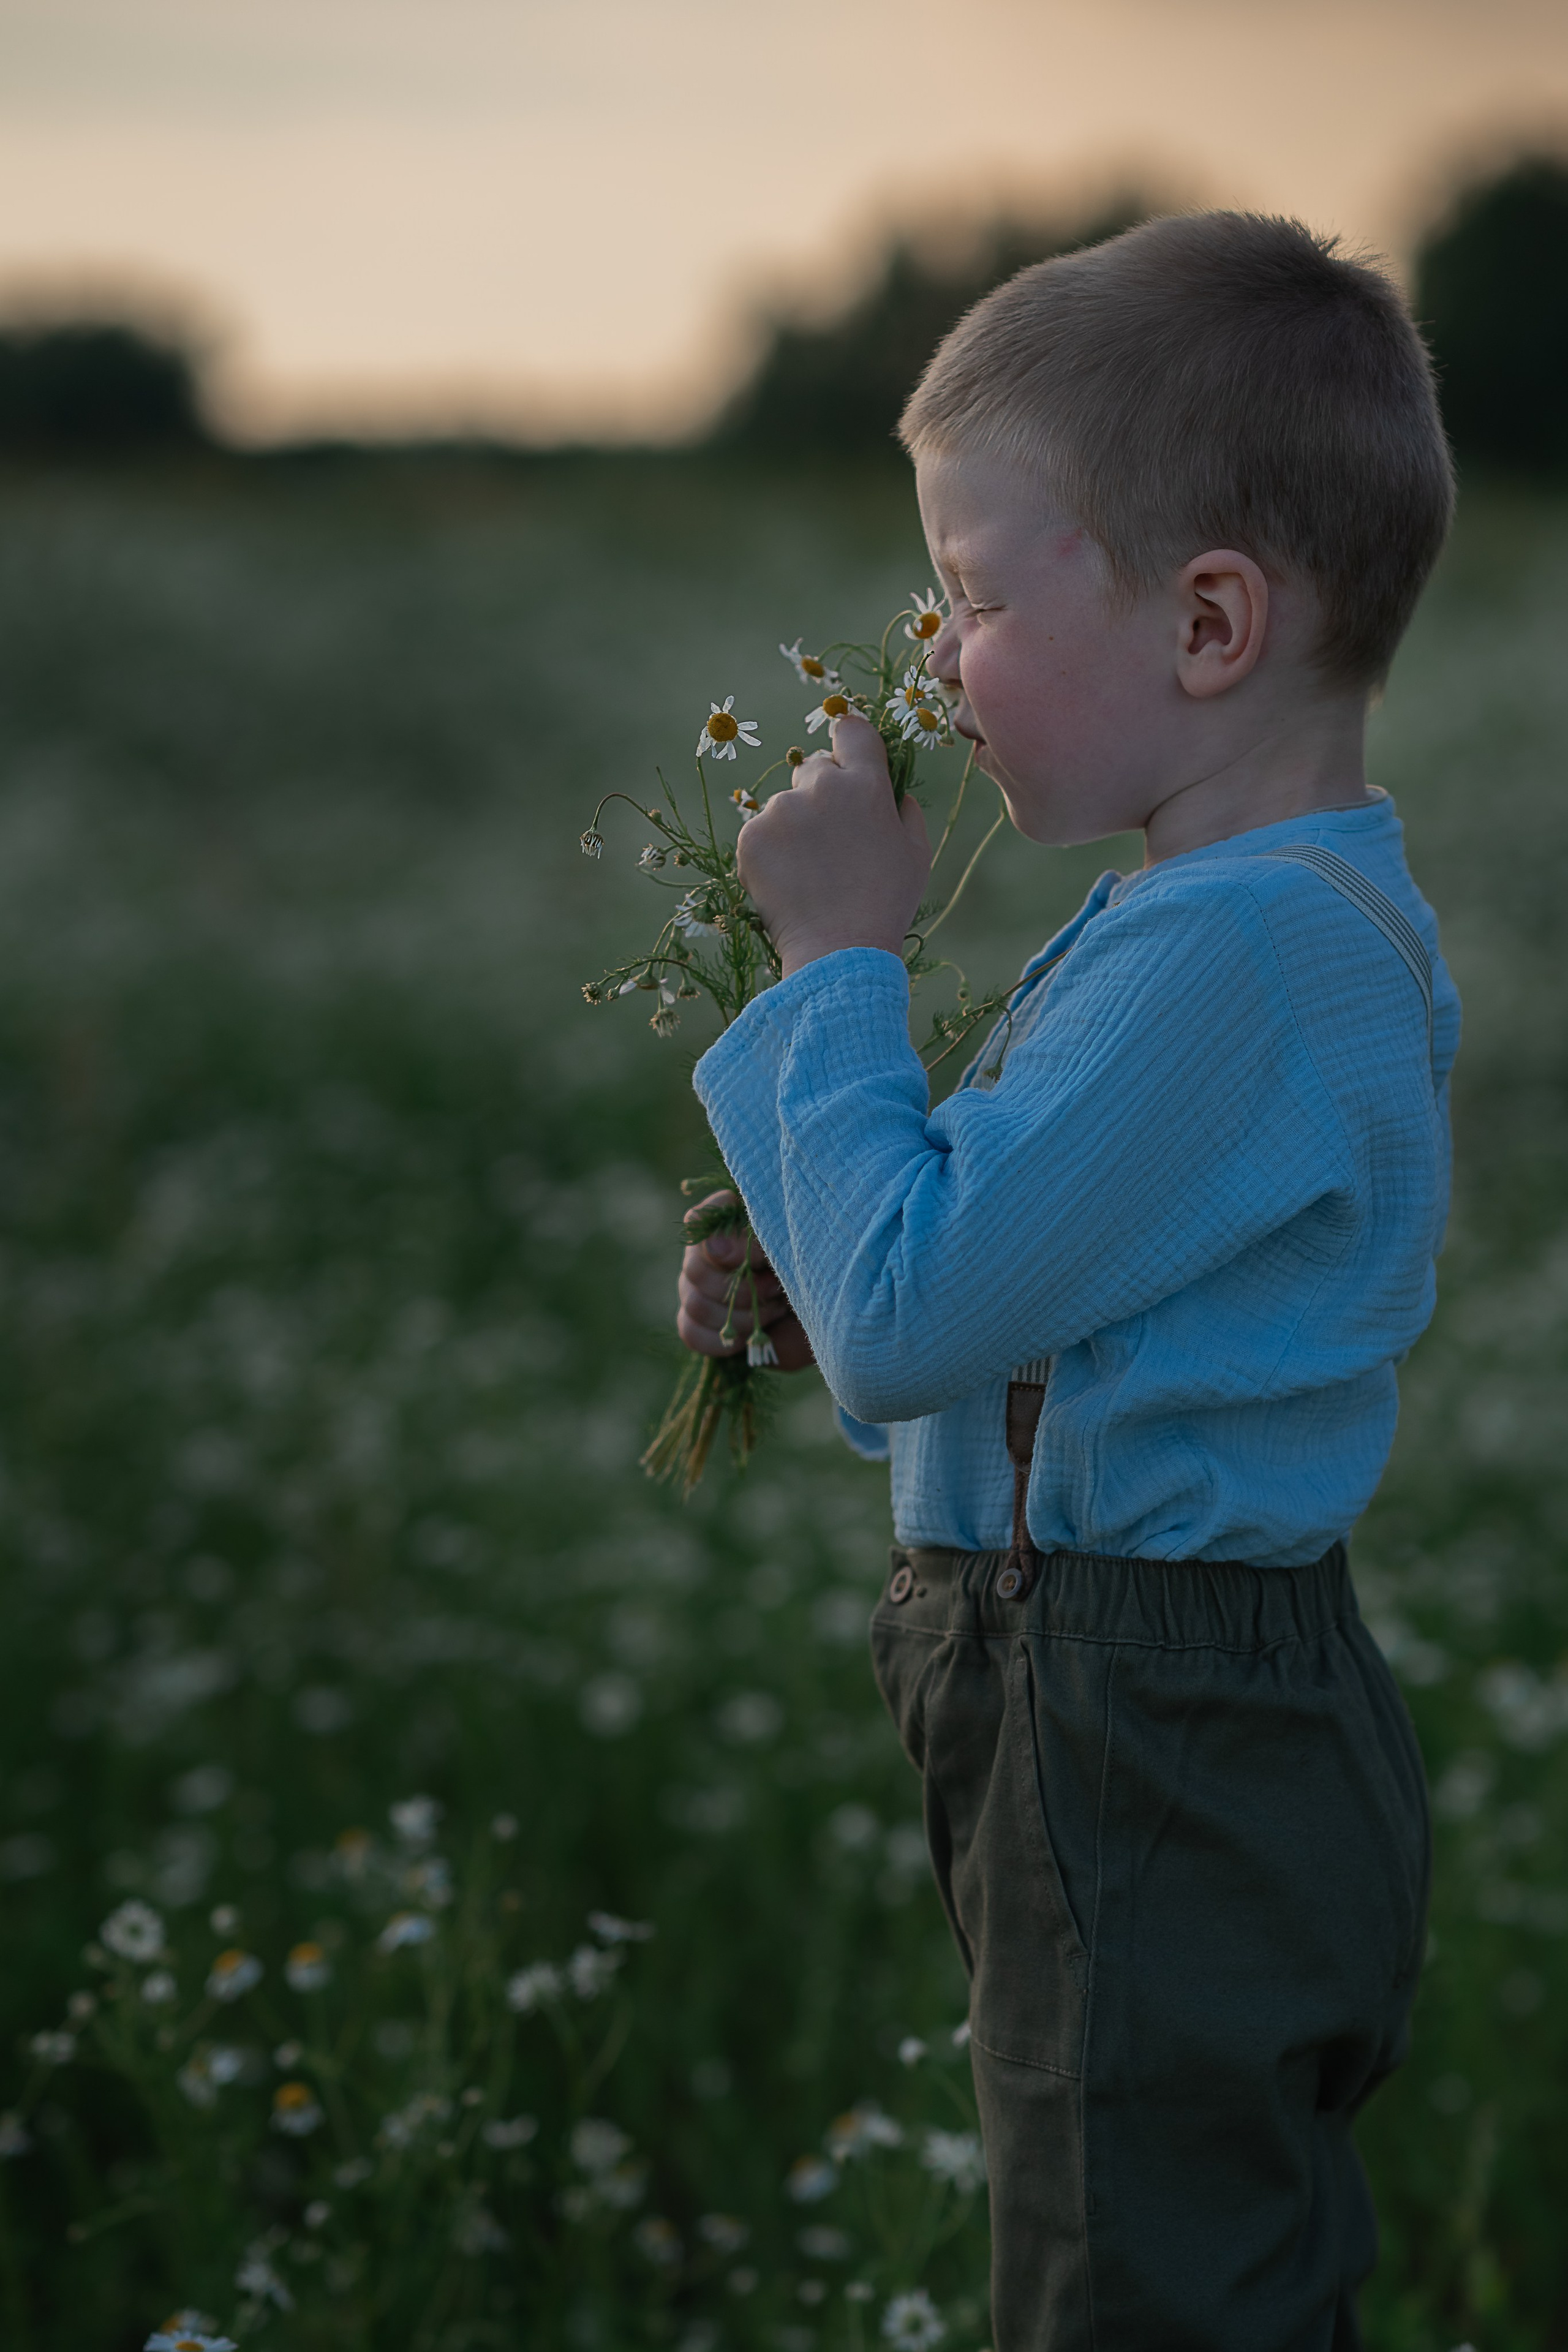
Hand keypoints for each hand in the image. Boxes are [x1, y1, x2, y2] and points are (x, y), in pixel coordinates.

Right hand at [676, 1190, 814, 1371]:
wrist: (834, 1312)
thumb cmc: (821, 1269)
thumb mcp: (798, 1247)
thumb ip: (758, 1239)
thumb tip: (717, 1247)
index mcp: (732, 1217)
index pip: (700, 1222)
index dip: (730, 1246)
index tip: (765, 1260)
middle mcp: (708, 1248)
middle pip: (695, 1269)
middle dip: (742, 1288)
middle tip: (778, 1290)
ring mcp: (699, 1285)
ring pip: (694, 1303)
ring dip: (741, 1316)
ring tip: (774, 1311)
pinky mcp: (700, 1322)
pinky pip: (690, 1333)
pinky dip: (723, 1340)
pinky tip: (751, 1335)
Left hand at [737, 712, 929, 977]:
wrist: (839, 951)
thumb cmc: (885, 904)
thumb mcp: (916, 852)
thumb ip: (904, 808)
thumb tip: (892, 790)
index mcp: (866, 784)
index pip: (851, 730)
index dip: (849, 744)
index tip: (848, 763)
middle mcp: (821, 787)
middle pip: (813, 767)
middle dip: (820, 793)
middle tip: (829, 841)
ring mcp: (782, 810)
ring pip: (784, 804)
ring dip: (793, 827)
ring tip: (810, 872)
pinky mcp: (751, 837)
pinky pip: (759, 833)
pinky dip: (769, 853)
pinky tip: (788, 882)